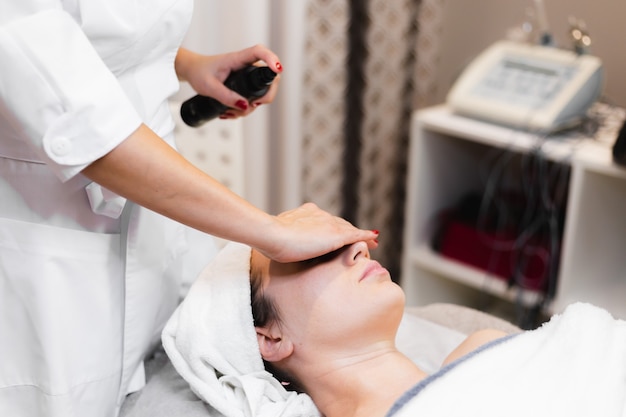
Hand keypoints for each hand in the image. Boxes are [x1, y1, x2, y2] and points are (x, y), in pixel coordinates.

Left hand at [175, 45, 282, 118]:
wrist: (192, 71)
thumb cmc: (199, 72)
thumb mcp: (209, 87)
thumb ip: (226, 96)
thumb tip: (245, 105)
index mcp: (237, 59)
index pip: (259, 52)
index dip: (272, 59)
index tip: (277, 69)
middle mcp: (246, 66)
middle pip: (269, 77)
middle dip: (266, 95)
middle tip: (253, 104)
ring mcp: (247, 75)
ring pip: (261, 92)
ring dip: (250, 106)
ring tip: (230, 112)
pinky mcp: (245, 84)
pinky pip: (253, 97)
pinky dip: (244, 108)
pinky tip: (230, 112)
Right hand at [258, 203, 378, 262]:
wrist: (272, 234)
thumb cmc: (268, 237)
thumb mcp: (276, 234)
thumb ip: (282, 235)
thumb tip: (273, 244)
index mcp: (306, 213)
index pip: (324, 221)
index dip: (333, 227)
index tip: (337, 232)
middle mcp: (320, 215)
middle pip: (340, 224)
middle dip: (350, 230)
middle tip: (360, 237)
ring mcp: (329, 224)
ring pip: (349, 230)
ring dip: (360, 235)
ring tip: (372, 242)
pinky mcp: (335, 236)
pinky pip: (356, 235)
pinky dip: (366, 236)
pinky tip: (375, 239)